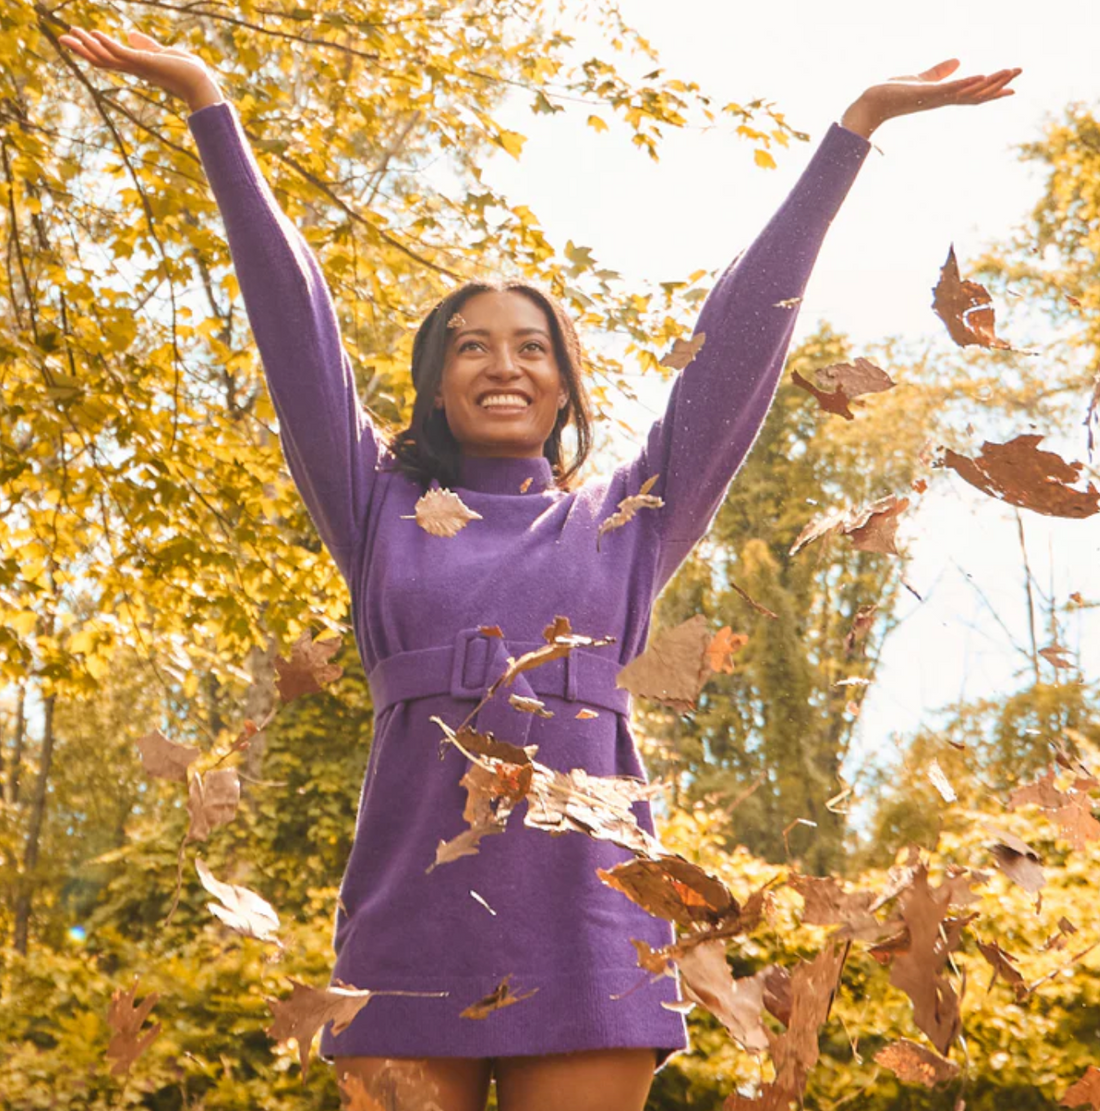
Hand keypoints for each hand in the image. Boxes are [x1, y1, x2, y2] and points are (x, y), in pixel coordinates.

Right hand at [58, 26, 223, 111]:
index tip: (76, 38)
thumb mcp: (160, 52)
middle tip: (61, 37)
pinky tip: (95, 33)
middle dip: (81, 49)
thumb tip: (130, 34)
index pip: (108, 57)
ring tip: (72, 32)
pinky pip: (120, 54)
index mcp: (136, 65)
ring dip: (88, 45)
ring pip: (106, 57)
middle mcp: (133, 68)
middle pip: (100, 60)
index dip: (91, 48)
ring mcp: (138, 67)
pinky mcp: (144, 63)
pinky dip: (106, 44)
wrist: (200, 82)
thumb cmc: (185, 70)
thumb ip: (144, 45)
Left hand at [841, 59, 1020, 138]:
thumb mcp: (922, 79)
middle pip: (978, 94)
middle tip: (1019, 73)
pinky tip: (982, 74)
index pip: (974, 94)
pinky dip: (967, 82)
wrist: (872, 102)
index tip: (1013, 88)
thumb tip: (958, 60)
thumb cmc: (894, 93)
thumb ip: (940, 71)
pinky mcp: (927, 94)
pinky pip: (951, 89)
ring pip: (970, 91)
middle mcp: (943, 100)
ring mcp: (936, 98)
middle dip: (999, 84)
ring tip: (1010, 70)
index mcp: (944, 96)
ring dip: (991, 82)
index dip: (993, 91)